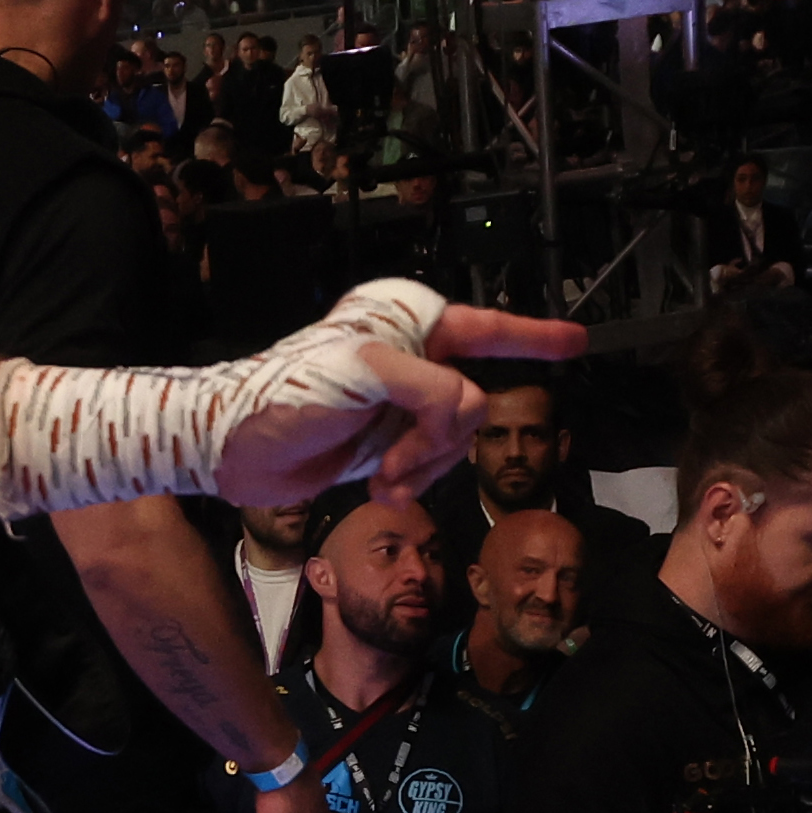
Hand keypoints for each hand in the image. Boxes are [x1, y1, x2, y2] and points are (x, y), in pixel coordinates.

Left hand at [214, 280, 590, 505]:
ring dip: (423, 466)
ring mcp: (399, 406)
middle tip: (399, 457)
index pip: (486, 327)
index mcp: (406, 323)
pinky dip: (411, 482)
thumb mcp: (361, 374)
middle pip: (473, 402)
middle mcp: (409, 360)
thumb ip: (428, 385)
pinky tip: (381, 490)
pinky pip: (429, 466)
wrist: (233, 449)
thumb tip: (466, 408)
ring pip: (453, 442)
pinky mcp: (386, 445)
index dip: (534, 336)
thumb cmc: (284, 394)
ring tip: (381, 477)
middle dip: (442, 439)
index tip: (577, 341)